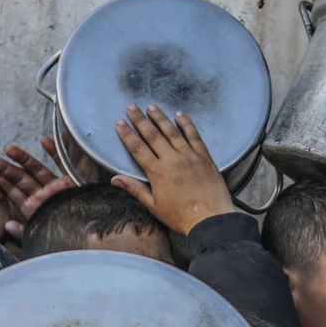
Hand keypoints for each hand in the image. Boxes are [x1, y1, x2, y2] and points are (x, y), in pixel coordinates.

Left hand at [0, 138, 75, 242]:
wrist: (92, 233)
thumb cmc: (67, 238)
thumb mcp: (41, 239)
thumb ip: (24, 233)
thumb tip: (7, 225)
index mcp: (34, 207)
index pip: (13, 191)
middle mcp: (43, 194)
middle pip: (20, 179)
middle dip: (4, 168)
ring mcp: (57, 186)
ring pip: (36, 169)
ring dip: (22, 158)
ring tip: (8, 148)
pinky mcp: (73, 179)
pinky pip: (62, 163)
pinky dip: (55, 151)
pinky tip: (44, 141)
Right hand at [112, 104, 234, 234]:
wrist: (211, 219)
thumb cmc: (181, 216)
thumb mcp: (154, 206)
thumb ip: (135, 189)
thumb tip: (115, 179)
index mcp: (158, 172)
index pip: (138, 148)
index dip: (127, 135)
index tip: (119, 123)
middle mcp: (172, 160)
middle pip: (153, 135)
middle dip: (140, 120)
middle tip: (131, 107)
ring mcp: (190, 156)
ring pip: (172, 132)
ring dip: (161, 118)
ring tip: (151, 107)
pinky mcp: (204, 157)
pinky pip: (194, 136)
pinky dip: (187, 124)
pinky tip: (180, 115)